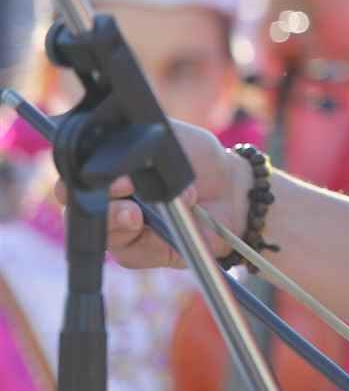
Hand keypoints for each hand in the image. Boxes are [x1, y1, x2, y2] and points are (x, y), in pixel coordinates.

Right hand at [53, 119, 243, 270]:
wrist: (234, 190)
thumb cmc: (199, 160)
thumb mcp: (173, 137)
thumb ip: (145, 138)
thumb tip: (120, 149)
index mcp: (107, 173)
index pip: (72, 180)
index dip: (74, 180)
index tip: (97, 173)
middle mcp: (108, 202)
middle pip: (79, 208)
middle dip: (100, 198)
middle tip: (124, 188)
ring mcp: (122, 230)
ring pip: (103, 233)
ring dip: (121, 220)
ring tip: (139, 212)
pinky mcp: (141, 253)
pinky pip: (131, 252)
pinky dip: (147, 239)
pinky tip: (162, 228)